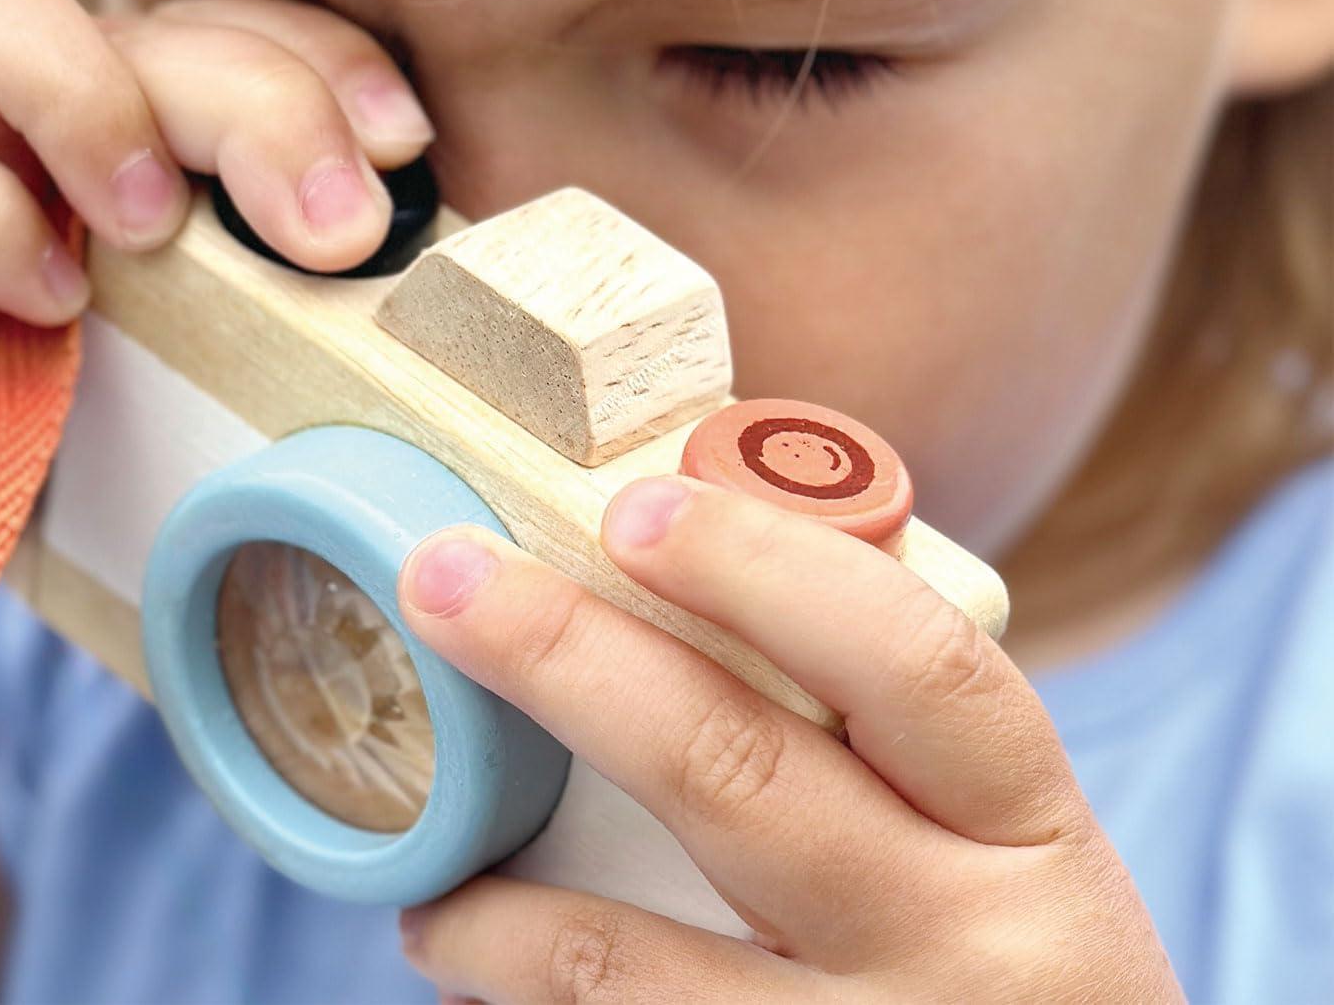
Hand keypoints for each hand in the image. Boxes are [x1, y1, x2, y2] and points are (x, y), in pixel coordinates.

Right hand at [0, 0, 431, 570]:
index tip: (404, 148)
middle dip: (263, 105)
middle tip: (332, 233)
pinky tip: (53, 303)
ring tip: (152, 226)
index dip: (336, 60)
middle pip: (157, 22)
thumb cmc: (124, 407)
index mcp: (173, 108)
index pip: (255, 21)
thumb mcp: (246, 330)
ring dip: (93, 101)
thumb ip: (314, 272)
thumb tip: (422, 259)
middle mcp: (63, 95)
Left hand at [394, 475, 1182, 1002]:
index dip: (763, 567)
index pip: (910, 659)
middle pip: (733, 771)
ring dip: (503, 916)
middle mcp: (972, 945)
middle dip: (566, 656)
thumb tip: (679, 589)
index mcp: (1027, 827)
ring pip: (637, 964)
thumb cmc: (1010, 971)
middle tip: (446, 579)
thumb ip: (882, 741)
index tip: (633, 506)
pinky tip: (493, 993)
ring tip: (435, 893)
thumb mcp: (1001, 850)